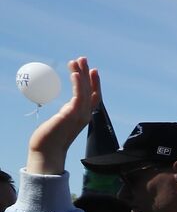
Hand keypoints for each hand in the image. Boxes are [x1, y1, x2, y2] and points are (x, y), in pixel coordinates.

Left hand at [27, 58, 100, 175]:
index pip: (94, 97)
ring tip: (78, 61)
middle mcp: (85, 115)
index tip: (91, 71)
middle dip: (87, 73)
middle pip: (90, 90)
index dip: (94, 83)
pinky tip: (75, 74)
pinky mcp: (72, 115)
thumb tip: (64, 110)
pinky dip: (78, 84)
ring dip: (82, 74)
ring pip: (85, 90)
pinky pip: (78, 96)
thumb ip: (65, 115)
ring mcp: (80, 115)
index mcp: (83, 117)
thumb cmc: (50, 139)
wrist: (47, 152)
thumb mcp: (60, 123)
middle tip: (83, 59)